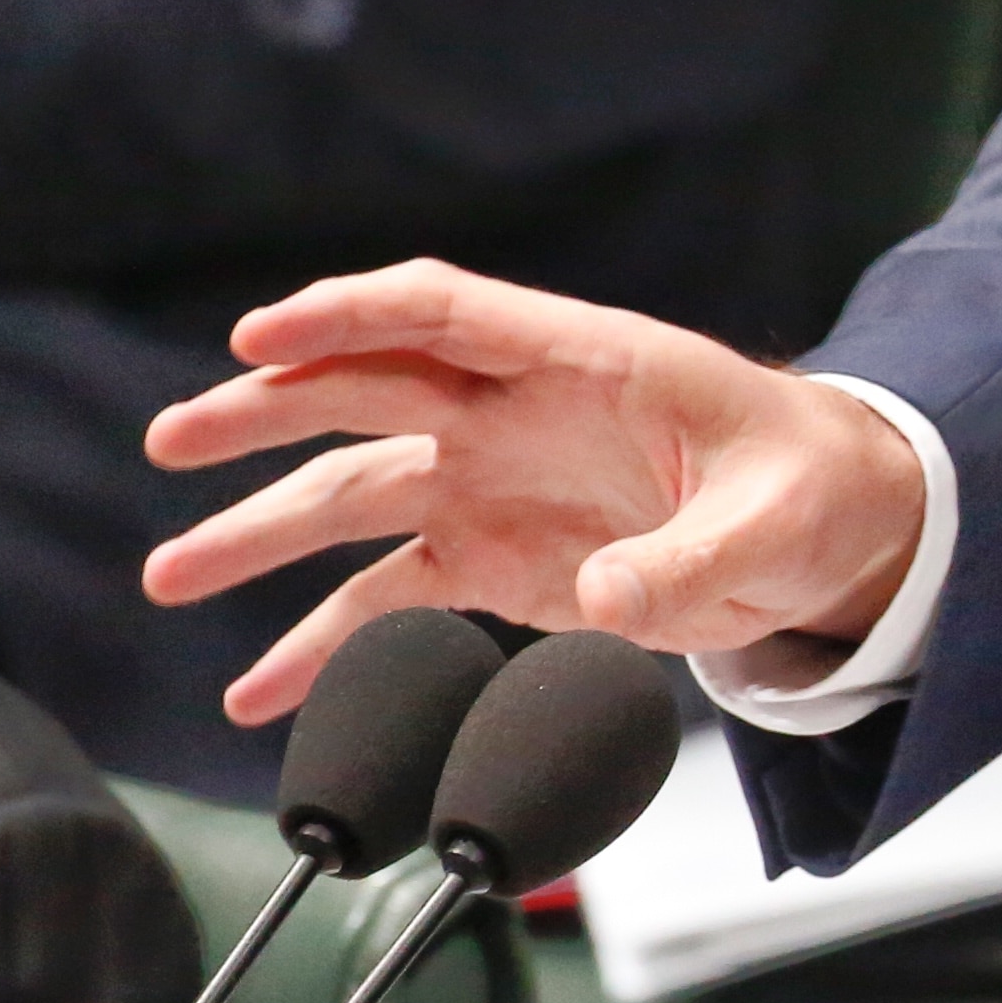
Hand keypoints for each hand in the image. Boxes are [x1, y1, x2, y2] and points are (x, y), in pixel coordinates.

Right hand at [142, 261, 929, 723]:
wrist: (831, 530)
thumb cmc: (809, 485)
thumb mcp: (776, 518)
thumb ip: (695, 558)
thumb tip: (610, 592)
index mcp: (582, 360)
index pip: (442, 310)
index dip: (349, 313)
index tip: (261, 335)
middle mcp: (515, 412)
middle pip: (367, 388)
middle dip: (265, 410)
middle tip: (176, 440)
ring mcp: (494, 484)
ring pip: (353, 493)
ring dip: (260, 530)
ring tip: (170, 575)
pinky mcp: (495, 562)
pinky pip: (388, 598)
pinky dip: (322, 645)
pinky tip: (259, 692)